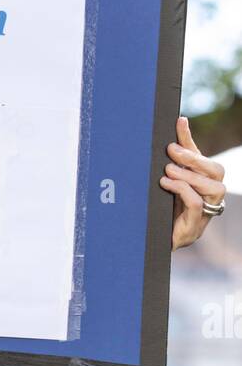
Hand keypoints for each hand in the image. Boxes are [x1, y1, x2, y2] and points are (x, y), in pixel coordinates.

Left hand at [160, 115, 225, 248]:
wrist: (149, 244)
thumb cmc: (159, 213)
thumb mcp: (164, 185)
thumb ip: (168, 163)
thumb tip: (164, 135)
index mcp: (203, 185)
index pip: (202, 158)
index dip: (191, 140)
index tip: (179, 122)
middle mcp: (210, 198)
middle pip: (217, 171)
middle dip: (195, 158)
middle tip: (171, 151)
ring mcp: (206, 214)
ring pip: (214, 187)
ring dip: (190, 175)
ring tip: (168, 171)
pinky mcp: (195, 228)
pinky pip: (197, 204)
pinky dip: (183, 190)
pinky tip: (167, 184)